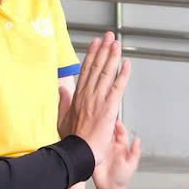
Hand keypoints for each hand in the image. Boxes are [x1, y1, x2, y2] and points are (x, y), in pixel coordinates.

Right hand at [61, 34, 131, 164]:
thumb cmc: (71, 139)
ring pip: (106, 73)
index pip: (86, 71)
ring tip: (116, 43)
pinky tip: (127, 63)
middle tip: (109, 36)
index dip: (92, 55)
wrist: (77, 151)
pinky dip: (123, 74)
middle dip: (103, 50)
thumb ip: (64, 101)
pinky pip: (117, 87)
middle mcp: (88, 94)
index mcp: (78, 96)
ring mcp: (98, 99)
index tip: (96, 43)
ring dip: (112, 57)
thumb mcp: (62, 118)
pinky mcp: (109, 107)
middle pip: (96, 67)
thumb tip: (62, 88)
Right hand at [91, 121, 140, 188]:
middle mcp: (112, 146)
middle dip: (107, 124)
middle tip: (104, 118)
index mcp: (121, 147)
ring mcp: (102, 149)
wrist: (109, 187)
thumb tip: (137, 139)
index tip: (116, 120)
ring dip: (98, 130)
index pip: (120, 132)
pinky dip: (91, 138)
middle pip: (109, 131)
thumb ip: (135, 152)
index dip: (119, 126)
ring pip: (100, 136)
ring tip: (97, 124)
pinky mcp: (94, 154)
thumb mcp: (131, 165)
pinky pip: (92, 144)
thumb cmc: (121, 178)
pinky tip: (89, 133)